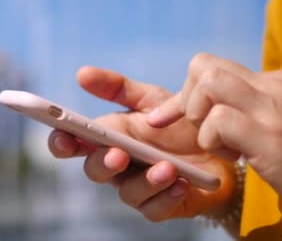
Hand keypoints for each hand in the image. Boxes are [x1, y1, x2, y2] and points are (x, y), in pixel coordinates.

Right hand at [48, 66, 237, 221]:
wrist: (220, 149)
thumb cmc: (177, 125)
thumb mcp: (151, 99)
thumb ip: (117, 87)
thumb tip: (81, 73)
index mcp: (107, 138)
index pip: (74, 143)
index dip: (61, 142)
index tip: (63, 135)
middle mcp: (117, 166)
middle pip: (94, 170)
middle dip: (102, 163)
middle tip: (118, 154)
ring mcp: (137, 188)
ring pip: (127, 192)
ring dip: (145, 181)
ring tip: (167, 167)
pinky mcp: (161, 206)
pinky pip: (155, 209)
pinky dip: (167, 196)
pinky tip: (182, 183)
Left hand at [147, 53, 281, 234]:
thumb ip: (255, 110)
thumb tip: (215, 111)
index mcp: (276, 84)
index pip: (214, 68)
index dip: (186, 93)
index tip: (171, 118)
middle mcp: (274, 87)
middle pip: (203, 66)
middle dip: (185, 100)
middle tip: (200, 131)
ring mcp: (274, 110)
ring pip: (208, 84)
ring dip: (199, 118)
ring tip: (221, 146)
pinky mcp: (272, 138)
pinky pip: (218, 121)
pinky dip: (212, 141)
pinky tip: (235, 159)